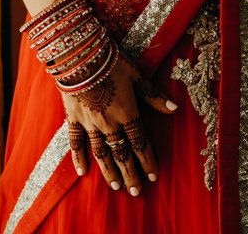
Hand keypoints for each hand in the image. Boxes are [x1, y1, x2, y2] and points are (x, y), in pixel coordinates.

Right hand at [62, 57, 176, 195]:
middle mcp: (109, 123)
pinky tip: (82, 172)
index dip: (148, 161)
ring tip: (116, 186)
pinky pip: (76, 142)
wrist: (78, 55)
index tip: (153, 177)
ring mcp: (90, 123)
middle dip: (130, 174)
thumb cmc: (110, 61)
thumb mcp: (136, 75)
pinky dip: (78, 158)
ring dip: (110, 171)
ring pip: (101, 153)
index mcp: (127, 113)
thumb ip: (153, 95)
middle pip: (122, 154)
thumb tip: (173, 108)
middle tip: (136, 191)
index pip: (140, 143)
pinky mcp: (73, 118)